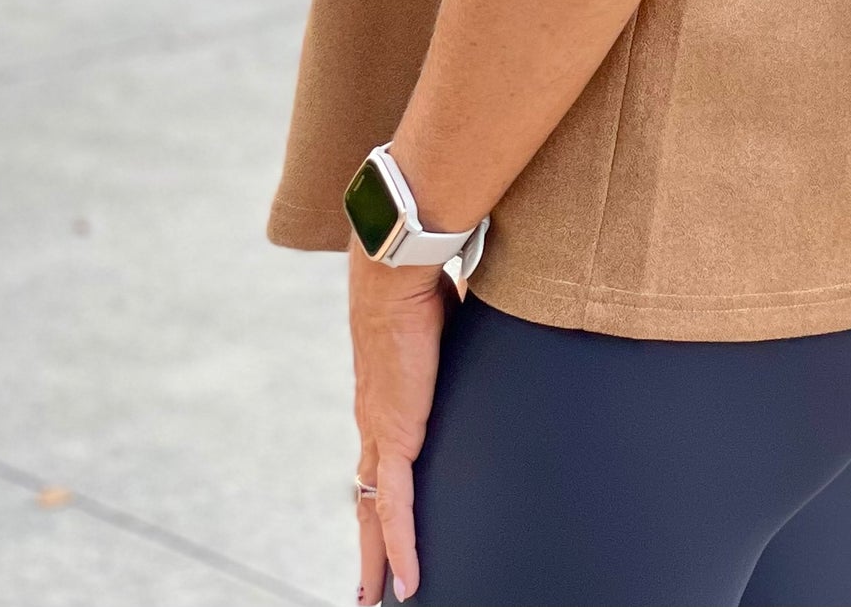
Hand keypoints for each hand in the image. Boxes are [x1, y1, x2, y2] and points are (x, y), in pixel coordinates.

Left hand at [349, 236, 455, 603]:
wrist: (398, 274)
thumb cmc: (421, 284)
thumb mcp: (448, 325)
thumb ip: (458, 337)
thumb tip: (481, 317)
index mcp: (386, 398)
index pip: (381, 460)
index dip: (381, 495)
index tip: (382, 525)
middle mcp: (376, 422)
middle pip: (370, 499)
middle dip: (371, 546)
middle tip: (371, 587)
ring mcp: (381, 432)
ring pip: (376, 513)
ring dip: (379, 559)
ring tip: (380, 597)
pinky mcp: (396, 436)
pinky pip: (396, 506)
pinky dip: (402, 546)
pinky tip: (406, 580)